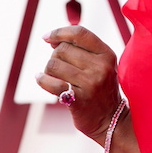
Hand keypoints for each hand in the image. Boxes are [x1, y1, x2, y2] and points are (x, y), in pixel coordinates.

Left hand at [35, 25, 122, 144]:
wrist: (110, 121)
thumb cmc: (100, 89)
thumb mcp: (100, 66)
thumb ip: (80, 50)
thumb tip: (52, 39)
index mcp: (107, 54)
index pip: (80, 33)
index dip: (59, 32)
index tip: (46, 38)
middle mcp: (101, 67)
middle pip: (62, 49)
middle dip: (55, 56)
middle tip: (59, 69)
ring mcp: (91, 84)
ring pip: (54, 64)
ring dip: (48, 70)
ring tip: (55, 78)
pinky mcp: (79, 100)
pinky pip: (51, 83)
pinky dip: (42, 80)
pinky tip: (41, 79)